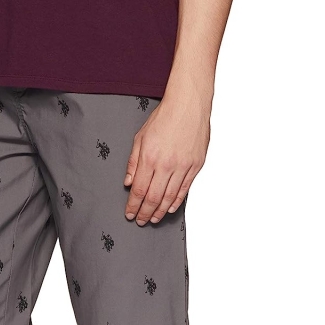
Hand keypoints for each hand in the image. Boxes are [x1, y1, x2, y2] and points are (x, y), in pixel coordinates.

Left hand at [124, 86, 211, 224]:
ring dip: (160, 211)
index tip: (130, 214)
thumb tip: (128, 183)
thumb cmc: (165, 117)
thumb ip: (133, 162)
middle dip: (145, 213)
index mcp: (150, 158)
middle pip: (154, 198)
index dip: (133, 205)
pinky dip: (176, 202)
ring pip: (170, 197)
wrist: (189, 104)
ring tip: (153, 219)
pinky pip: (184, 190)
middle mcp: (167, 165)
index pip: (139, 190)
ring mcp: (183, 166)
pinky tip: (170, 209)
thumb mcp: (140, 137)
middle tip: (140, 220)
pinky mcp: (195, 166)